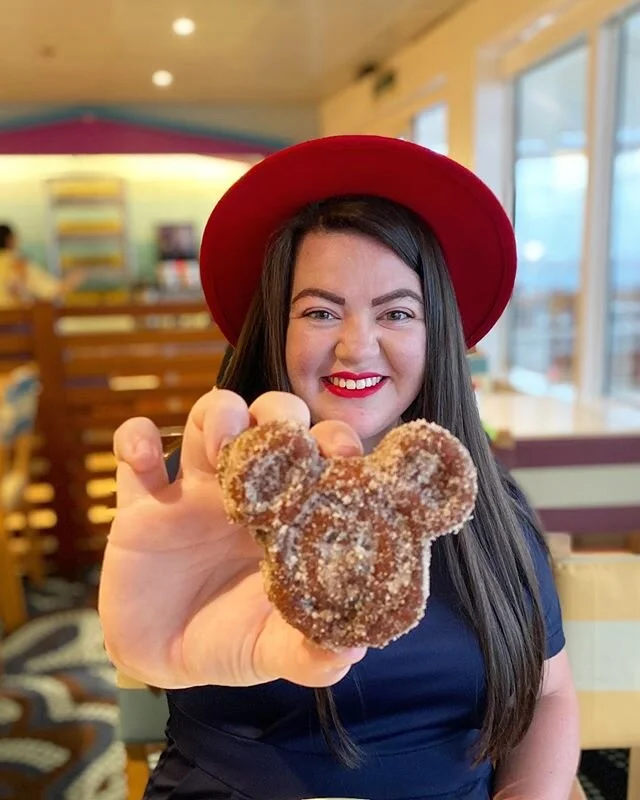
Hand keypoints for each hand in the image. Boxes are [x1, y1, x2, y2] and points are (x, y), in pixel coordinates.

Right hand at [99, 389, 366, 689]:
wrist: (160, 657)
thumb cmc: (228, 642)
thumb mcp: (269, 650)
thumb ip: (307, 654)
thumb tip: (349, 654)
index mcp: (286, 513)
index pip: (319, 457)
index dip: (334, 442)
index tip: (343, 454)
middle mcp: (246, 490)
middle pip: (269, 421)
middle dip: (278, 415)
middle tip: (279, 439)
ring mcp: (193, 490)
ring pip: (207, 420)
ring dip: (217, 414)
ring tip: (220, 443)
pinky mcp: (142, 503)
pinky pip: (132, 453)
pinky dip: (134, 440)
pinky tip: (143, 458)